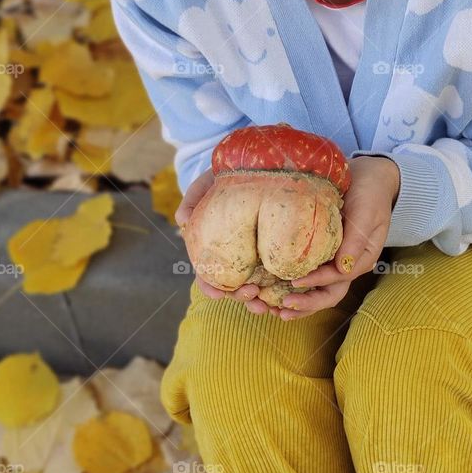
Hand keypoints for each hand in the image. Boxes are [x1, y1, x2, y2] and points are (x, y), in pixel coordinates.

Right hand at [176, 170, 275, 315]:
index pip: (208, 276)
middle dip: (240, 297)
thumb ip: (193, 200)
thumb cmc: (223, 178)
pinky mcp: (277, 255)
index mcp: (214, 251)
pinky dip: (281, 292)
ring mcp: (257, 260)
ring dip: (260, 301)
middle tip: (252, 294)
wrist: (256, 168)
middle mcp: (235, 261)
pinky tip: (289, 297)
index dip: (211, 288)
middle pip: (234, 288)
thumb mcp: (206, 185)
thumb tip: (182, 221)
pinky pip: (280, 279)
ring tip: (269, 304)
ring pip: (256, 289)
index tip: (219, 294)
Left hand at [275, 155, 400, 320]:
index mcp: (360, 259)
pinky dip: (291, 287)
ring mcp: (333, 262)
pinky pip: (306, 275)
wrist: (366, 179)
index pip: (339, 278)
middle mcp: (346, 265)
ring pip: (317, 291)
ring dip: (297, 303)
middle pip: (328, 294)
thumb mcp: (367, 212)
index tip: (296, 282)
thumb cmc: (369, 193)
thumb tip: (342, 267)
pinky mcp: (320, 254)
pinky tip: (272, 292)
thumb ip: (356, 239)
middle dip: (306, 304)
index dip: (318, 282)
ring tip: (273, 310)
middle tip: (282, 308)